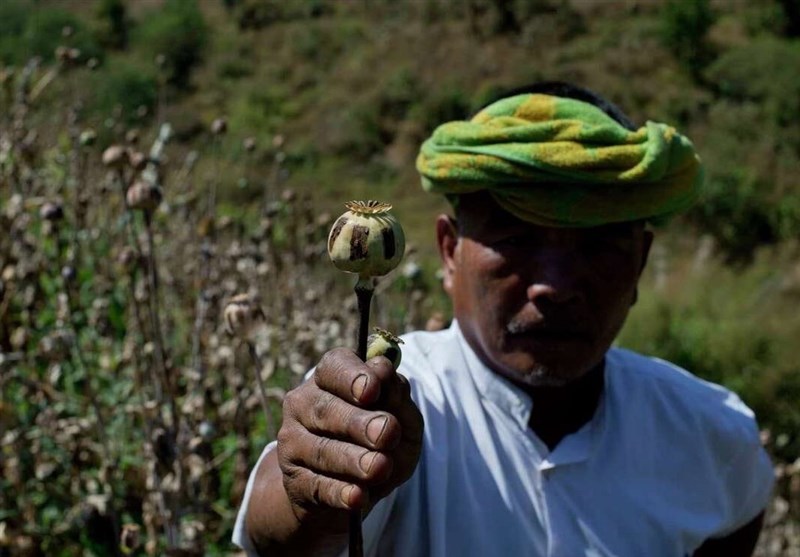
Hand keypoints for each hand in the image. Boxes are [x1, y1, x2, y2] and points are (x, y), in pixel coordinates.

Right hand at [276, 347, 423, 530]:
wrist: (353, 489)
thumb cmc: (380, 441)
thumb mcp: (401, 417)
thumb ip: (396, 394)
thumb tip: (383, 369)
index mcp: (330, 378)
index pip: (335, 367)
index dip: (352, 377)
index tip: (373, 389)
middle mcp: (303, 404)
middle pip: (326, 409)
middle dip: (358, 423)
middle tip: (387, 433)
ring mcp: (293, 443)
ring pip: (321, 449)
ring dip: (352, 459)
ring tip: (380, 467)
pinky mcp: (294, 481)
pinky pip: (317, 486)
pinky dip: (339, 492)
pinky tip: (358, 496)